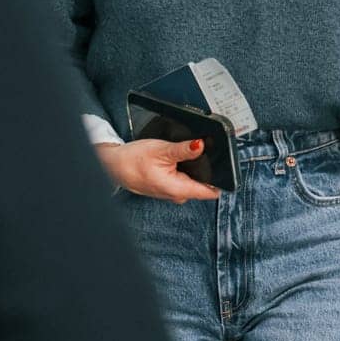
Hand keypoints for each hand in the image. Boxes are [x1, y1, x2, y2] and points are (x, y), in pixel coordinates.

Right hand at [94, 139, 221, 203]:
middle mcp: (178, 195)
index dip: (221, 178)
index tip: (226, 164)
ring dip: (195, 168)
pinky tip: (178, 158)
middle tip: (204, 150)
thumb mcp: (162, 151)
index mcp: (179, 189)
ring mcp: (173, 192)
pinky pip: (184, 179)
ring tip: (188, 152)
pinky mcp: (168, 187)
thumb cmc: (133, 161)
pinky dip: (185, 168)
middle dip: (207, 168)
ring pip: (194, 180)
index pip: (210, 191)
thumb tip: (202, 145)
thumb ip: (184, 149)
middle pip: (204, 184)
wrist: (114, 167)